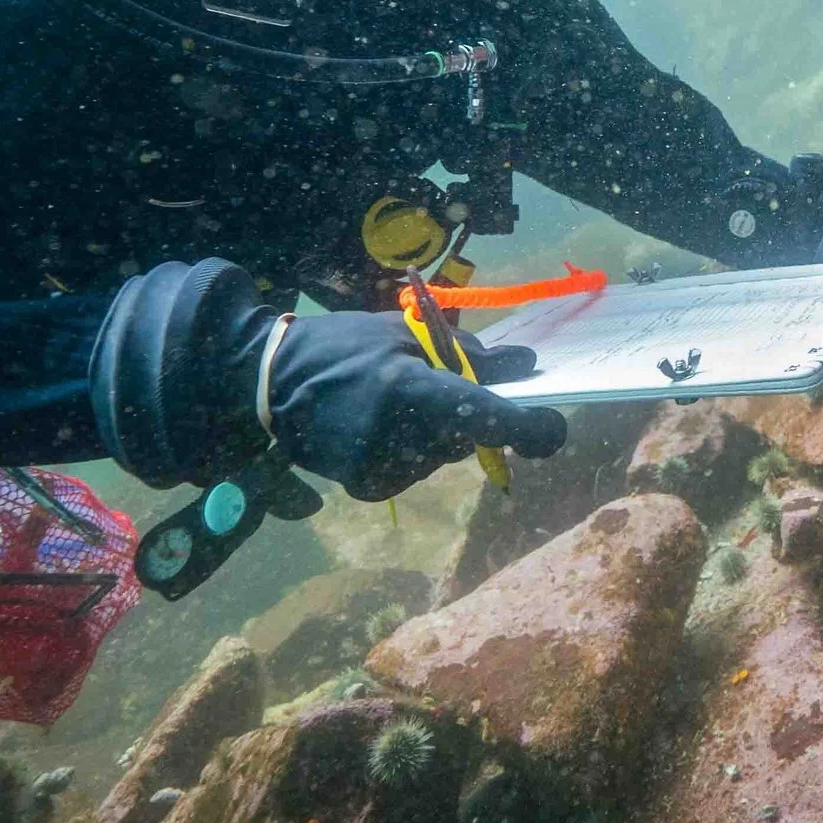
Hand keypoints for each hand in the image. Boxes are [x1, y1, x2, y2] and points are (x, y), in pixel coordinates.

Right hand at [264, 311, 563, 500]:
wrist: (268, 383)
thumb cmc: (343, 347)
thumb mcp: (405, 334)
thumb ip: (472, 355)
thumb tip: (529, 363)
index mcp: (407, 386)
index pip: (483, 416)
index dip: (528, 428)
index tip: (554, 428)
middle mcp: (396, 435)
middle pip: (467, 437)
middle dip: (470, 416)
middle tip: (436, 384)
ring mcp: (379, 467)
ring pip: (444, 454)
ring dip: (438, 431)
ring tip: (392, 400)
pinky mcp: (368, 487)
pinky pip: (417, 469)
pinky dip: (413, 449)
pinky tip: (379, 426)